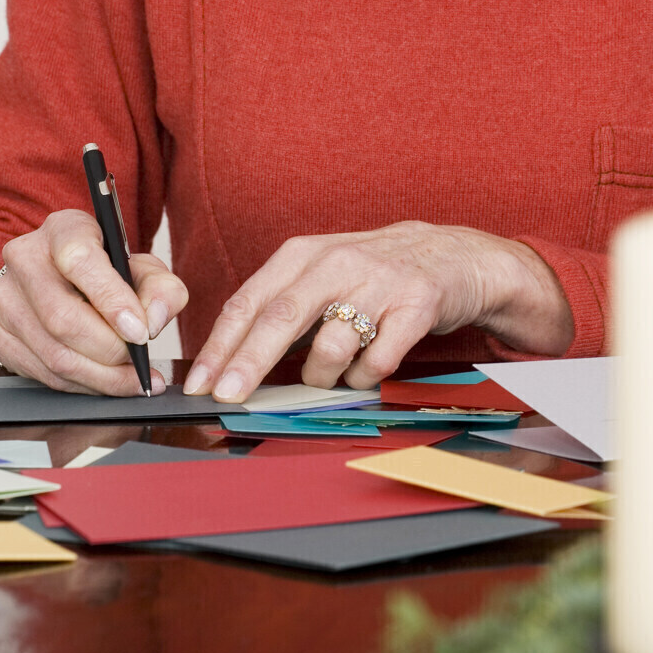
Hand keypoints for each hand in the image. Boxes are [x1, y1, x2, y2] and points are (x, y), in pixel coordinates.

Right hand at [0, 209, 188, 394]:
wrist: (51, 278)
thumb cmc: (104, 271)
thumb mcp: (140, 267)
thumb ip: (160, 288)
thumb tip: (153, 320)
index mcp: (62, 230)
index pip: (79, 261)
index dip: (111, 300)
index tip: (141, 332)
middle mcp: (24, 259)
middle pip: (63, 318)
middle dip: (110, 350)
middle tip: (140, 362)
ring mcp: (4, 299)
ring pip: (53, 354)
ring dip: (101, 377)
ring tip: (133, 380)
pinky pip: (43, 374)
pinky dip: (83, 386)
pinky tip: (107, 384)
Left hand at [182, 221, 572, 402]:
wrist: (452, 255)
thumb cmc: (373, 272)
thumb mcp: (321, 273)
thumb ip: (280, 306)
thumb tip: (229, 362)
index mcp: (304, 254)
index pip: (249, 301)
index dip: (220, 345)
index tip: (200, 382)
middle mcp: (338, 262)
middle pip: (280, 318)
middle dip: (248, 363)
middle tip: (227, 397)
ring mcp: (379, 282)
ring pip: (330, 347)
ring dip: (323, 376)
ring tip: (331, 374)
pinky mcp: (416, 305)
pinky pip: (377, 361)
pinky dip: (365, 377)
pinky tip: (367, 368)